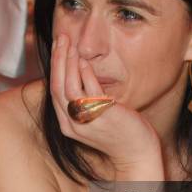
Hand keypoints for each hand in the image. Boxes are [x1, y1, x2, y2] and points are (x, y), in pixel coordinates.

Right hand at [50, 35, 162, 174]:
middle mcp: (71, 124)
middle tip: (61, 38)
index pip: (54, 90)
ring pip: (68, 87)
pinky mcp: (102, 116)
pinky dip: (84, 75)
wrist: (137, 153)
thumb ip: (85, 98)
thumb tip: (80, 72)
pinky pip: (88, 92)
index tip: (59, 47)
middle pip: (56, 86)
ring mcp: (85, 121)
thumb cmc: (119, 132)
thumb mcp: (95, 115)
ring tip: (71, 45)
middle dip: (57, 59)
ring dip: (67, 63)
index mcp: (67, 124)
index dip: (55, 66)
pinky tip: (84, 62)